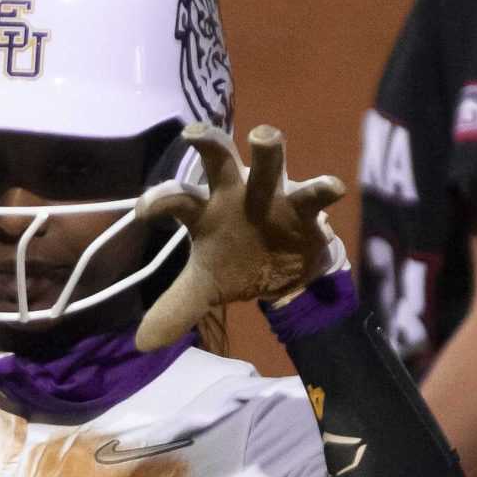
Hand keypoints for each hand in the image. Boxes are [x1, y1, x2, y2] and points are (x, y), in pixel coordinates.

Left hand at [133, 123, 344, 351]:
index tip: (145, 210)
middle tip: (194, 133)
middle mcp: (235, 192)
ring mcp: (271, 194)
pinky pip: (314, 194)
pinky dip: (323, 188)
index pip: (177, 197)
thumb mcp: (205, 287)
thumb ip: (176, 307)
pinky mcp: (303, 207)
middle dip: (208, 141)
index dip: (160, 199)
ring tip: (264, 135)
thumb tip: (144, 344)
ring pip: (269, 162)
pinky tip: (333, 187)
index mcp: (205, 209)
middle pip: (218, 158)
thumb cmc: (235, 262)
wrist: (283, 272)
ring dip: (268, 148)